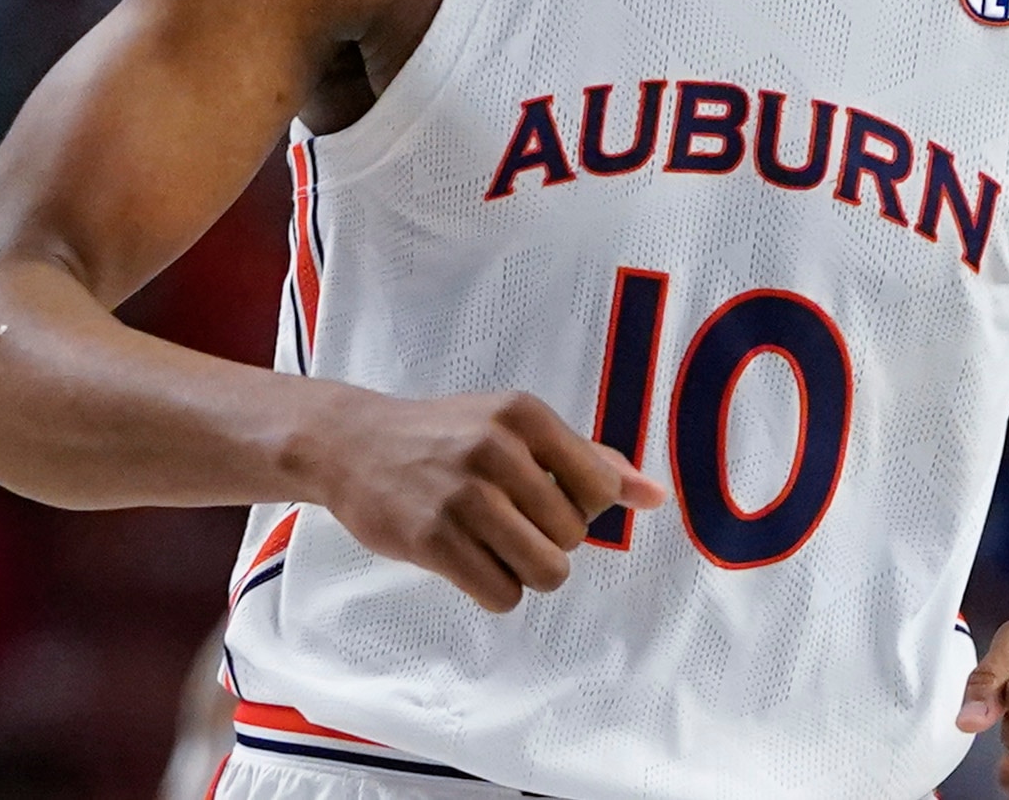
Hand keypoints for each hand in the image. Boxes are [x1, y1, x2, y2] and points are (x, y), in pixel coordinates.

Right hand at [302, 388, 665, 612]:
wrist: (352, 444)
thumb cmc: (447, 436)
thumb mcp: (516, 427)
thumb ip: (587, 460)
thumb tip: (655, 497)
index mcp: (524, 415)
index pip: (601, 489)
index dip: (583, 508)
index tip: (549, 500)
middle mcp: (496, 449)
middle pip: (574, 536)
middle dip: (551, 541)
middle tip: (512, 523)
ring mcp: (462, 496)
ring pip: (545, 571)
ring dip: (527, 571)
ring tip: (497, 547)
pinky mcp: (432, 539)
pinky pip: (501, 594)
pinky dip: (496, 590)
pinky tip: (473, 563)